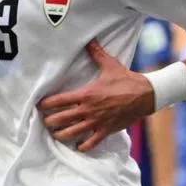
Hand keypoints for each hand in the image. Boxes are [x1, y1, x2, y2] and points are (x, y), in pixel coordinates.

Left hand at [37, 39, 154, 151]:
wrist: (146, 95)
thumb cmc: (127, 79)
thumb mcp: (110, 64)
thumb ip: (96, 53)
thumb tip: (89, 39)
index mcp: (87, 94)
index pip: (60, 100)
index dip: (47, 104)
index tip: (40, 105)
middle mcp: (89, 110)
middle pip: (62, 119)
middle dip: (50, 121)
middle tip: (44, 121)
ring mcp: (97, 122)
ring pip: (73, 133)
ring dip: (61, 135)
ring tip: (55, 134)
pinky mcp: (106, 130)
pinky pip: (91, 143)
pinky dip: (82, 146)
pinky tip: (78, 146)